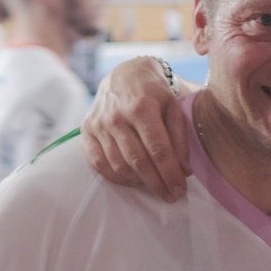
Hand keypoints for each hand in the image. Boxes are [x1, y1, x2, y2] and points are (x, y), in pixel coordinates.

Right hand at [82, 57, 191, 200]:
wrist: (124, 75)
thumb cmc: (153, 93)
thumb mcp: (173, 107)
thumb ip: (179, 139)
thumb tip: (183, 171)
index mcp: (141, 108)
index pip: (157, 149)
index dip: (169, 173)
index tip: (180, 189)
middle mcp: (116, 117)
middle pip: (138, 161)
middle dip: (157, 183)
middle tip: (171, 195)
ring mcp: (99, 124)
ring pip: (118, 165)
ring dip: (139, 181)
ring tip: (155, 186)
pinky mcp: (86, 130)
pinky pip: (99, 163)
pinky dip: (116, 177)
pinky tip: (133, 180)